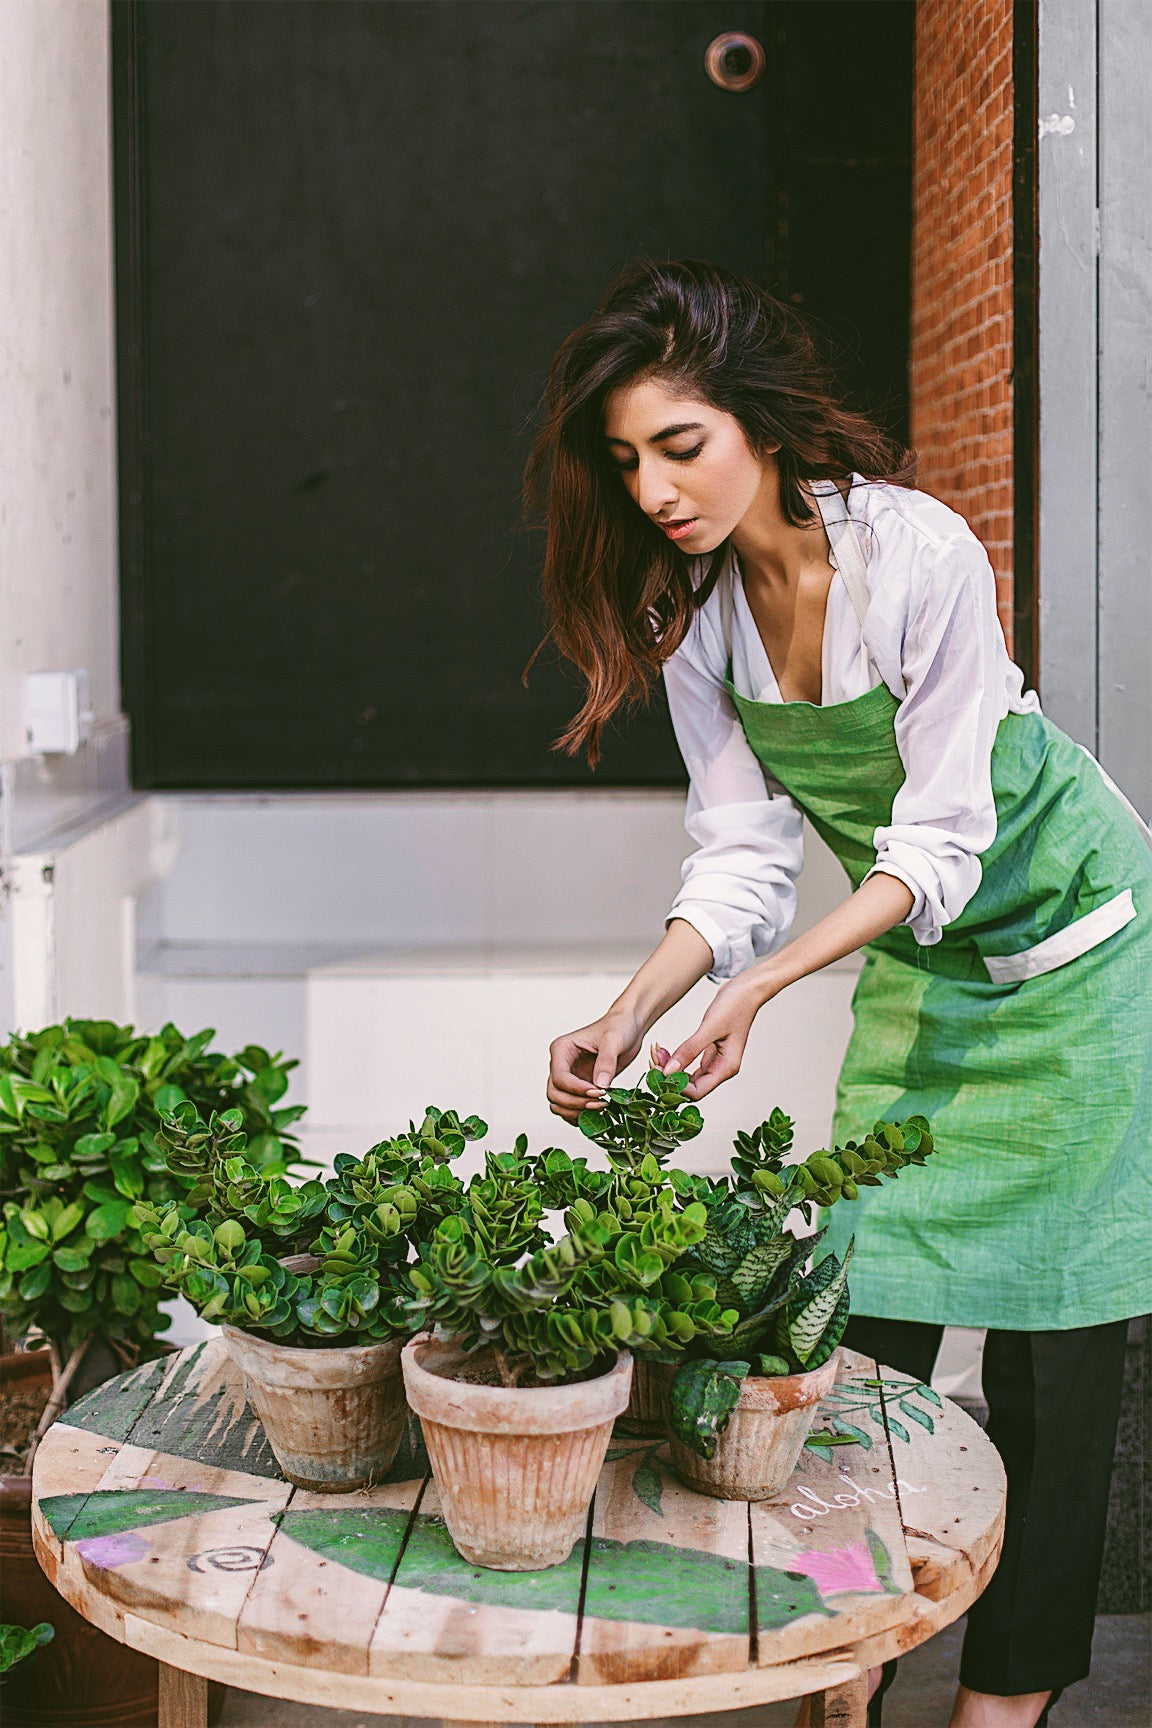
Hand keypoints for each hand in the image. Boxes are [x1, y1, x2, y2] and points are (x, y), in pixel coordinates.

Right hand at [547, 1009, 645, 1123]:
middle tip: (600, 1103)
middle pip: (554, 1094)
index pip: (559, 1077)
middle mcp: (561, 1064)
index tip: (598, 1092)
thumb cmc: (619, 1027)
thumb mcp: (614, 1040)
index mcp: (562, 1050)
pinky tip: (598, 1111)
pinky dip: (580, 1114)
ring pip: (558, 1104)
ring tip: (600, 1107)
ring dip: (576, 1112)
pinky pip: (570, 1108)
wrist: (629, 1028)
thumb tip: (600, 1086)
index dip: (576, 1089)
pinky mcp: (579, 1087)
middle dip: (575, 1103)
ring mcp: (569, 1077)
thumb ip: (606, 1062)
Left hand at [661, 976, 768, 1100]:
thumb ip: (690, 1050)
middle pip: (691, 1087)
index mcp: (726, 1067)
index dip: (676, 1086)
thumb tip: (670, 1070)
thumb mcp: (710, 1027)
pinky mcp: (710, 1052)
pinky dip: (676, 1060)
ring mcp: (715, 1061)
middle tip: (653, 1062)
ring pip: (688, 1076)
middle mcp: (721, 1068)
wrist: (747, 989)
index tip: (658, 1073)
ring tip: (656, 1054)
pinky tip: (665, 1053)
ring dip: (671, 1069)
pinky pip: (689, 1063)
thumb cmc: (736, 1005)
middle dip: (670, 1077)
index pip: (697, 1091)